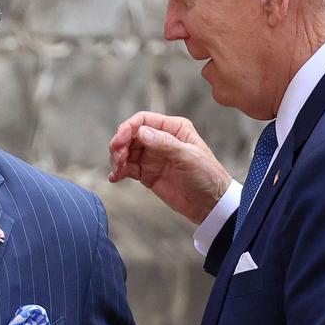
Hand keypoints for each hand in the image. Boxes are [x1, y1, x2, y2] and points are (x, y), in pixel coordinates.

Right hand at [109, 111, 231, 224]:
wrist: (210, 204)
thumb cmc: (207, 176)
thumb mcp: (188, 157)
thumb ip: (164, 143)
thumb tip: (140, 133)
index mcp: (173, 129)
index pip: (143, 120)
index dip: (128, 128)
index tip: (119, 141)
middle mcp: (160, 139)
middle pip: (131, 135)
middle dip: (120, 145)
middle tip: (117, 158)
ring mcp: (152, 157)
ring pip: (126, 151)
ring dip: (117, 158)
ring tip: (117, 170)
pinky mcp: (147, 174)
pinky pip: (127, 168)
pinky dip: (118, 171)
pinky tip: (114, 177)